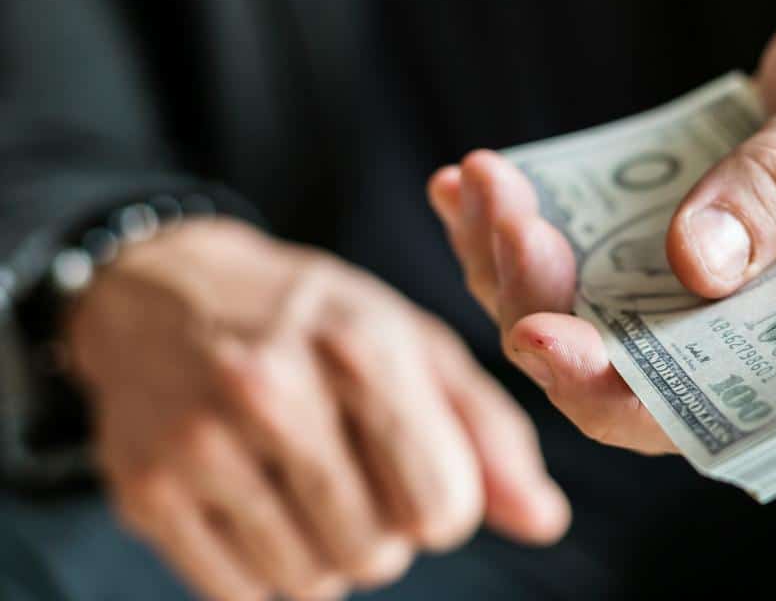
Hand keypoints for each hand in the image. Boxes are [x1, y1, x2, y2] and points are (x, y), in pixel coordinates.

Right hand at [68, 219, 568, 600]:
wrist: (160, 290)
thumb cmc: (313, 320)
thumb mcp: (411, 342)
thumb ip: (489, 431)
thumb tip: (546, 523)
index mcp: (360, 344)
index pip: (442, 502)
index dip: (447, 503)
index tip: (425, 472)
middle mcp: (273, 389)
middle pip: (379, 549)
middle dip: (385, 527)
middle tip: (355, 468)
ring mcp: (199, 443)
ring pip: (314, 580)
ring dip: (329, 553)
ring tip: (309, 486)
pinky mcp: (146, 490)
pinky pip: (242, 594)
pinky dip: (268, 571)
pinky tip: (262, 508)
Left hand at [429, 0, 775, 453]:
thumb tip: (699, 265)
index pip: (717, 410)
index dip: (621, 395)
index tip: (545, 338)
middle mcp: (755, 333)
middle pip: (624, 373)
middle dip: (543, 308)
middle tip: (509, 214)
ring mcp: (700, 292)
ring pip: (583, 317)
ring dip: (511, 263)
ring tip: (480, 182)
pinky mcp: (661, 242)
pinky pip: (576, 256)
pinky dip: (512, 227)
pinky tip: (467, 182)